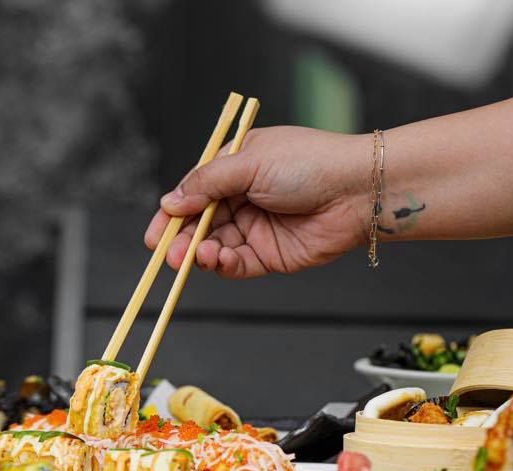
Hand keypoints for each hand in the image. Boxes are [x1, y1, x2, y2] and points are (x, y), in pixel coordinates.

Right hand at [145, 126, 370, 277]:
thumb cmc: (309, 163)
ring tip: (197, 255)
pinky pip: (238, 265)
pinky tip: (217, 260)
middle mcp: (244, 197)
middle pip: (200, 224)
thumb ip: (207, 184)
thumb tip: (169, 202)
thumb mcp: (249, 162)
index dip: (173, 213)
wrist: (357, 190)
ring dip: (200, 253)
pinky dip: (223, 265)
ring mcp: (257, 227)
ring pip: (215, 246)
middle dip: (182, 239)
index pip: (194, 192)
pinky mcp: (271, 255)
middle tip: (167, 253)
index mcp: (236, 167)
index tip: (155, 232)